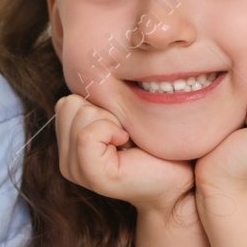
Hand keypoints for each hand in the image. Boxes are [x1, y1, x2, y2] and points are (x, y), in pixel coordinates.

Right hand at [54, 95, 194, 217]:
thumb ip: (98, 100)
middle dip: (103, 109)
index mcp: (70, 142)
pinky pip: (87, 134)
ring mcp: (74, 169)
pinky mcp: (90, 174)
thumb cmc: (157, 144)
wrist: (180, 178)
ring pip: (80, 114)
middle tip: (126, 133)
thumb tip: (90, 68)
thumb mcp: (121, 114)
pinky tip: (128, 144)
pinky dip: (112, 131)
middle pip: (70, 104)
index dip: (100, 103)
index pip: (67, 100)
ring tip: (128, 140)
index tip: (122, 123)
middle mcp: (66, 158)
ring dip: (110, 120)